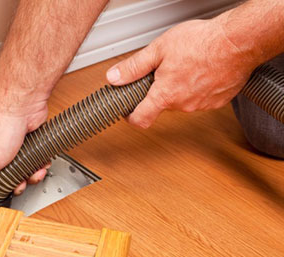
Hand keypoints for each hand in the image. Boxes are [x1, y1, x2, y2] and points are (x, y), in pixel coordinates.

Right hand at [0, 96, 49, 207]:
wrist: (24, 106)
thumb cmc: (0, 126)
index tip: (0, 194)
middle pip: (3, 179)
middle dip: (15, 184)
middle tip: (19, 183)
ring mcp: (10, 147)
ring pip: (20, 171)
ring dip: (30, 174)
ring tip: (33, 171)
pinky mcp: (26, 143)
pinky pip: (32, 161)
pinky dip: (38, 163)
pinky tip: (40, 162)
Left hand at [106, 19, 258, 127]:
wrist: (238, 41)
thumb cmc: (202, 42)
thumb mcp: (159, 49)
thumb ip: (133, 67)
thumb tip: (114, 78)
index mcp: (165, 95)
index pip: (140, 119)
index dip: (130, 117)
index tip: (127, 111)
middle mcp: (183, 105)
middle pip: (161, 105)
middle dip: (159, 90)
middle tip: (163, 70)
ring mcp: (201, 105)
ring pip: (181, 101)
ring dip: (179, 88)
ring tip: (186, 66)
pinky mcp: (217, 102)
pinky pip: (200, 98)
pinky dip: (197, 88)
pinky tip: (201, 71)